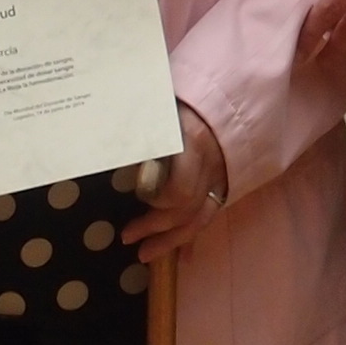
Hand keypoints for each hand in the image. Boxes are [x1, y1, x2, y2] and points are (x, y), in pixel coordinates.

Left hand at [121, 104, 230, 258]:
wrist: (228, 89)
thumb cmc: (183, 95)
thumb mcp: (161, 107)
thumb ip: (144, 132)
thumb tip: (118, 156)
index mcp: (193, 143)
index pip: (180, 189)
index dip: (159, 203)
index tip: (139, 199)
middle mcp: (210, 164)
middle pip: (188, 208)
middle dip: (157, 228)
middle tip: (127, 238)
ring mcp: (220, 175)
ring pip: (200, 217)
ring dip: (172, 240)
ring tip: (146, 255)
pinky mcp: (224, 182)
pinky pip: (209, 214)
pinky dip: (192, 235)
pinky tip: (181, 254)